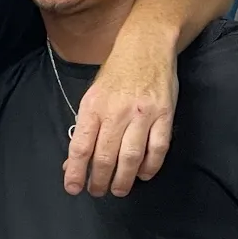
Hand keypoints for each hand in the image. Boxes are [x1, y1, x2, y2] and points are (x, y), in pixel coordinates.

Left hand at [64, 42, 177, 197]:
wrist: (145, 47)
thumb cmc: (115, 75)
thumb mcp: (92, 98)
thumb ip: (84, 130)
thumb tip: (73, 163)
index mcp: (93, 107)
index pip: (81, 147)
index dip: (76, 171)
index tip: (73, 188)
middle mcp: (116, 112)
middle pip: (106, 156)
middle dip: (100, 180)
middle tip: (98, 191)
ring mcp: (142, 114)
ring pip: (131, 157)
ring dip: (123, 179)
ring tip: (118, 190)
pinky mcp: (164, 114)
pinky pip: (158, 148)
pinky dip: (151, 166)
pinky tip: (143, 175)